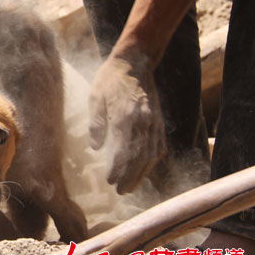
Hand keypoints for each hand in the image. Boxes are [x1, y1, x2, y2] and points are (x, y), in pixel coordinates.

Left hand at [89, 55, 164, 193]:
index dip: (117, 169)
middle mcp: (143, 122)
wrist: (135, 62)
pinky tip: (144, 169)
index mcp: (125, 117)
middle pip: (139, 157)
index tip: (109, 181)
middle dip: (130, 177)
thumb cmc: (110, 79)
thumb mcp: (95, 97)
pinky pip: (159, 146)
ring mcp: (154, 122)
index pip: (123, 150)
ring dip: (142, 173)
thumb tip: (95, 148)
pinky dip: (152, 161)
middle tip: (120, 191)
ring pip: (151, 154)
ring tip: (130, 186)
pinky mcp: (158, 121)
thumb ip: (96, 124)